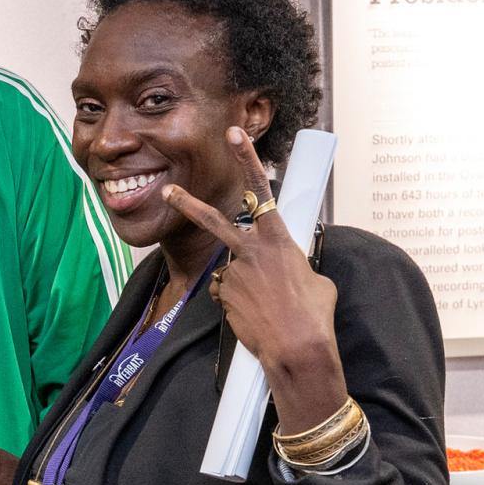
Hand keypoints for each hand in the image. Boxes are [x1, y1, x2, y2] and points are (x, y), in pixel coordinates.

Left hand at [162, 126, 346, 433]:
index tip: (234, 136)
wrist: (296, 348)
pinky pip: (225, 291)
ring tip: (264, 305)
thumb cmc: (313, 315)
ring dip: (243, 284)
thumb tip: (289, 268)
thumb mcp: (316, 280)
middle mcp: (251, 250)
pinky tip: (253, 315)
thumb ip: (296, 264)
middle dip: (187, 203)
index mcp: (280, 239)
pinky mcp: (222, 293)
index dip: (247, 159)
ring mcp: (232, 271)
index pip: (262, 190)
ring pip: (230, 269)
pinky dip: (237, 301)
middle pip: (213, 219)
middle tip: (168, 189)